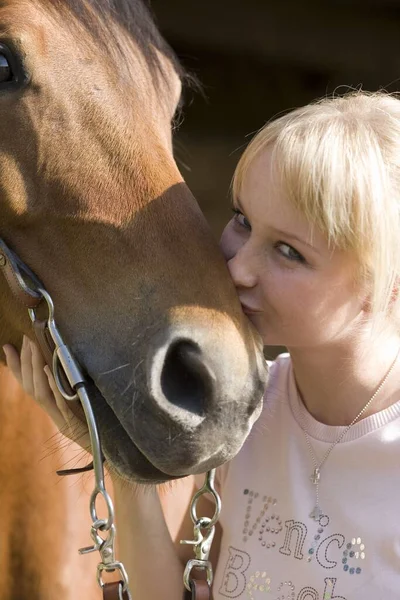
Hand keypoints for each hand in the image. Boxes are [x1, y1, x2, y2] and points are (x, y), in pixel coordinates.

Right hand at [3, 335, 90, 451]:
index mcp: (52, 409)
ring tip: (34, 348)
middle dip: (25, 362)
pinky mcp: (73, 421)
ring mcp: (61, 418)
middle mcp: (52, 412)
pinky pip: (60, 401)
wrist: (106, 449)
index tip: (8, 347)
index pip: (27, 385)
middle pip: (30, 387)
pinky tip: (49, 370)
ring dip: (35, 369)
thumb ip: (70, 388)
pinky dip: (53, 385)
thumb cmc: (96, 424)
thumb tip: (63, 364)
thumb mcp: (81, 403)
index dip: (16, 367)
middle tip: (25, 339)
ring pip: (40, 393)